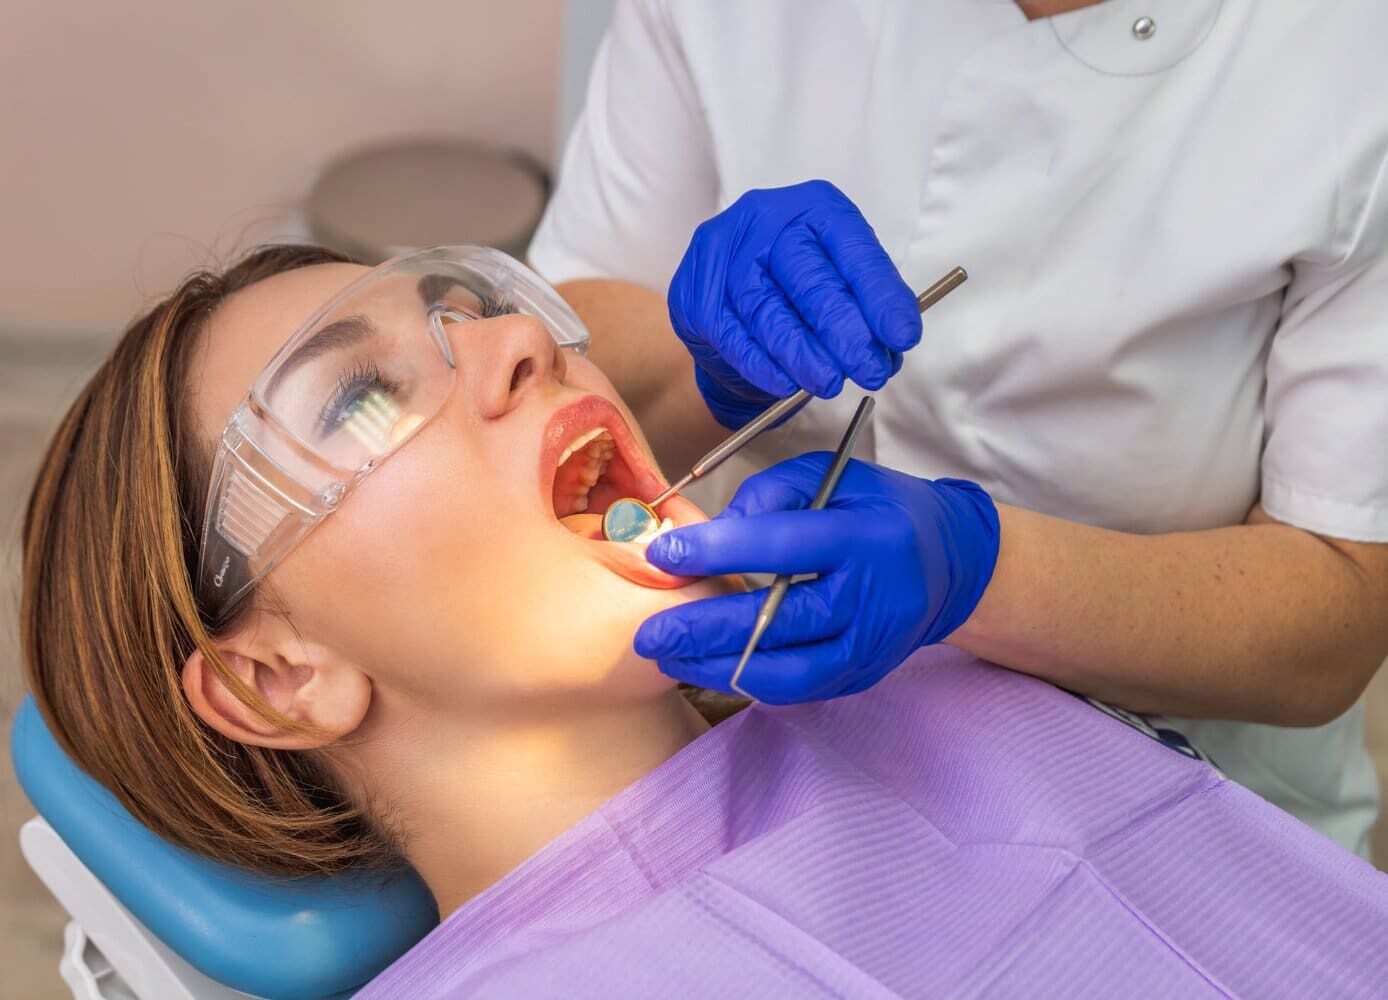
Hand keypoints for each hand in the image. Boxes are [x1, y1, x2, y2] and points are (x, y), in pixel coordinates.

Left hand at [634, 454, 999, 702]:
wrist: (948, 564)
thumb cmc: (878, 510)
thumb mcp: (831, 477)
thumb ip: (769, 496)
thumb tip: (711, 533)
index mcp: (868, 536)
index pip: (785, 545)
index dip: (719, 550)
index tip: (664, 554)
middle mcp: (874, 597)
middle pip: (779, 621)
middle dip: (705, 630)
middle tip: (649, 632)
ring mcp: (872, 646)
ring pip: (786, 672)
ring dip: (719, 668)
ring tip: (669, 656)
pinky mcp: (864, 675)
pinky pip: (798, 688)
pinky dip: (748, 680)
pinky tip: (708, 666)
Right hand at [668, 180, 922, 427]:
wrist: (726, 298)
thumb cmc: (792, 287)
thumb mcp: (836, 277)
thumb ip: (864, 304)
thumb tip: (892, 346)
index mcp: (812, 208)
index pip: (852, 250)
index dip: (880, 296)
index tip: (902, 337)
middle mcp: (765, 221)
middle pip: (808, 280)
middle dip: (845, 332)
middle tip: (870, 370)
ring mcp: (724, 255)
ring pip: (768, 310)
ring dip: (803, 355)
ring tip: (830, 382)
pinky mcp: (695, 293)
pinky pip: (732, 335)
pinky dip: (763, 364)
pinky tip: (786, 383)